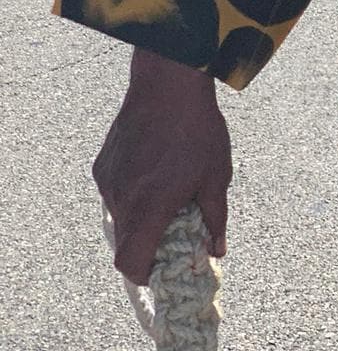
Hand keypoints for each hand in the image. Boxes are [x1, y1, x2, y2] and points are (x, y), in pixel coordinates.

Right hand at [93, 49, 231, 285]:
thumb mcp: (215, 175)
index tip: (165, 265)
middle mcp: (121, 198)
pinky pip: (115, 190)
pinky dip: (132, 191)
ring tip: (167, 189)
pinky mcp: (103, 162)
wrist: (169, 81)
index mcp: (148, 208)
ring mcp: (108, 180)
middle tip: (173, 227)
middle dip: (147, 244)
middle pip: (125, 242)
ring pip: (120, 214)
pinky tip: (154, 168)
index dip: (145, 273)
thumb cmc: (197, 128)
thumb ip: (215, 218)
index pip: (130, 264)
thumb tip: (217, 249)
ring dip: (140, 214)